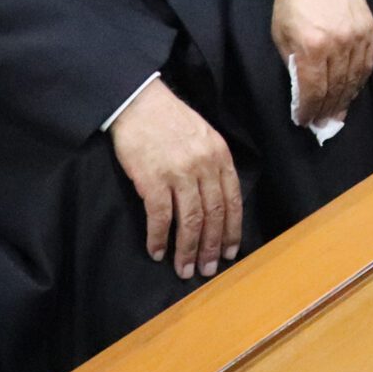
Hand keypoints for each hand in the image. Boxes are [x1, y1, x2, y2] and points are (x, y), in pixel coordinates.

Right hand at [109, 79, 241, 279]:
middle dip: (212, 246)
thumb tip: (217, 200)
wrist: (139, 102)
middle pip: (213, 215)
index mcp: (220, 156)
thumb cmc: (171, 120)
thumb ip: (213, 165)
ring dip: (188, 249)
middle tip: (208, 269)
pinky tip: (157, 252)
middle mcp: (204, 166)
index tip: (230, 251)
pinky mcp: (152, 179)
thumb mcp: (205, 136)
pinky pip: (160, 217)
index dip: (232, 229)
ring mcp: (179, 173)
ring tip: (185, 269)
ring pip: (190, 220)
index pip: (232, 200)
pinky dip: (159, 238)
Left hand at [272, 0, 372, 127]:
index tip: (304, 121)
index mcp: (311, 47)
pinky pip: (368, 63)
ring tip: (338, 112)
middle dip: (327, 109)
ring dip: (345, 99)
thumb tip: (302, 88)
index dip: (308, 109)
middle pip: (335, 88)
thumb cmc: (292, 1)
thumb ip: (292, 62)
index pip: (313, 90)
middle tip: (322, 123)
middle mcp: (337, 45)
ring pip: (354, 78)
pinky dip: (361, 80)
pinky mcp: (370, 30)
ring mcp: (357, 37)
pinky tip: (353, 90)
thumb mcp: (280, 34)